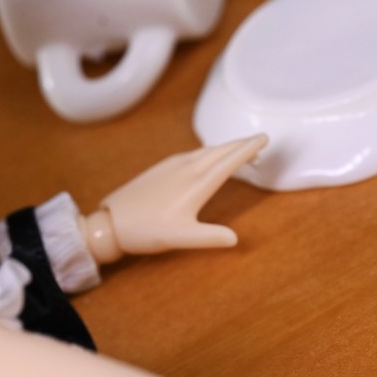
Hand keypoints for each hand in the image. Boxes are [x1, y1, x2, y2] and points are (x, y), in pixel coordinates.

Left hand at [97, 135, 267, 256]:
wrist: (111, 222)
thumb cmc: (146, 232)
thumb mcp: (181, 238)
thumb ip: (210, 237)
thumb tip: (235, 239)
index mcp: (196, 184)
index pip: (229, 161)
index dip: (248, 149)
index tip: (264, 138)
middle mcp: (186, 169)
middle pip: (220, 151)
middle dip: (241, 145)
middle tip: (259, 143)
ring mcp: (172, 165)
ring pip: (205, 150)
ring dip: (224, 148)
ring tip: (238, 150)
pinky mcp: (160, 167)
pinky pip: (191, 153)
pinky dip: (207, 152)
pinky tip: (207, 157)